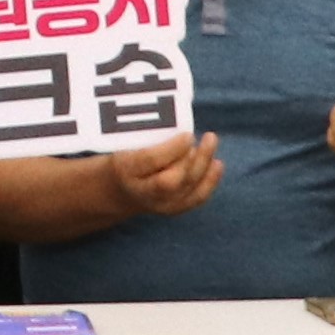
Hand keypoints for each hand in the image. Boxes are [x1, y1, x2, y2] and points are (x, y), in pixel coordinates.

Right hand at [97, 127, 221, 221]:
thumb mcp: (124, 142)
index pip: (151, 161)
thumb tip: (180, 125)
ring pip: (187, 189)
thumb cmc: (124, 157)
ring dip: (204, 165)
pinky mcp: (174, 209)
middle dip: (194, 159)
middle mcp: (142, 192)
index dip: (172, 148)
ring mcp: (159, 205)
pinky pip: (196, 198)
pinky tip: (217, 164)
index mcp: (125, 169)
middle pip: (172, 181)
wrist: (117, 190)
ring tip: (211, 142)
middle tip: (208, 136)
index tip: (188, 134)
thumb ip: (147, 134)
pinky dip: (210, 181)